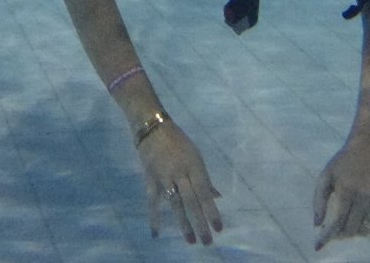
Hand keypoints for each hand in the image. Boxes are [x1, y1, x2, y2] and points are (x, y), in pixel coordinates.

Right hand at [136, 117, 222, 244]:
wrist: (152, 127)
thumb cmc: (178, 141)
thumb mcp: (196, 156)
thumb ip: (204, 179)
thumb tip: (216, 197)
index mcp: (194, 167)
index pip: (205, 193)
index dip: (212, 211)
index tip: (219, 228)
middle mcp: (181, 173)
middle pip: (191, 202)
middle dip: (200, 222)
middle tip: (207, 242)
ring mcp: (164, 177)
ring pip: (175, 204)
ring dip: (183, 224)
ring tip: (190, 240)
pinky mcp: (151, 179)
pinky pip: (153, 201)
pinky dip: (154, 217)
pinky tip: (156, 233)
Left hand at [312, 141, 369, 249]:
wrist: (369, 149)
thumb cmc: (342, 163)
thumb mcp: (326, 176)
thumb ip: (319, 200)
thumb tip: (316, 224)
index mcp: (346, 190)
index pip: (336, 222)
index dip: (327, 237)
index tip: (317, 246)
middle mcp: (363, 197)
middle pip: (350, 229)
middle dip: (338, 235)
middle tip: (331, 231)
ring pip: (363, 230)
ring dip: (352, 233)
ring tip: (344, 225)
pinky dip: (366, 231)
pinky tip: (358, 225)